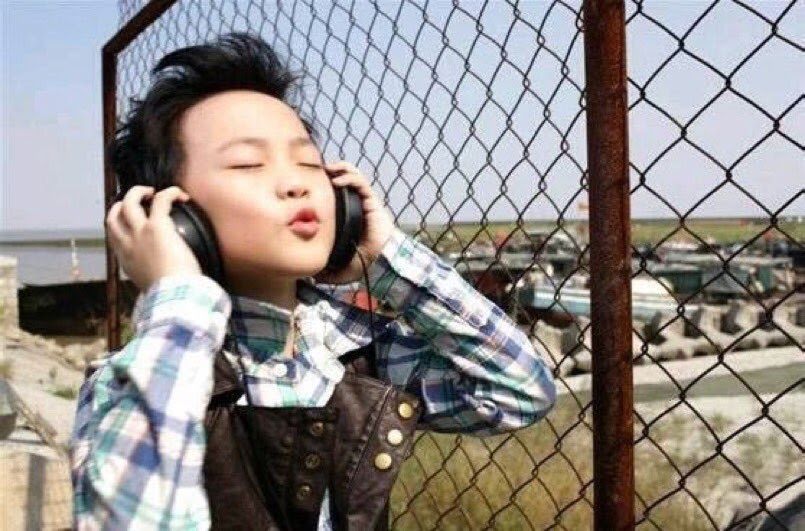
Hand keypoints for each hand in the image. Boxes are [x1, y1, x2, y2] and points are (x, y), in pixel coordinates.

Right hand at [106, 185, 201, 291]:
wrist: (173, 296)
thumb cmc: (168, 295)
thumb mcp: (148, 287)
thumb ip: (148, 278)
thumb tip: (156, 281)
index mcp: (125, 260)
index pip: (114, 236)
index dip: (120, 225)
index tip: (132, 223)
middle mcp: (127, 244)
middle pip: (114, 215)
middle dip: (123, 204)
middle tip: (139, 201)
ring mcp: (139, 233)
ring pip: (129, 202)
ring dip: (139, 192)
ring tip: (152, 192)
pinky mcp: (157, 226)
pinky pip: (161, 200)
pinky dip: (170, 193)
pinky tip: (180, 194)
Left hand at [314, 161, 395, 284]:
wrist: (377, 263)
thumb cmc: (359, 263)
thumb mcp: (334, 266)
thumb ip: (321, 268)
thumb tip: (307, 274)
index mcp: (342, 216)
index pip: (332, 195)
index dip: (321, 186)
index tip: (306, 183)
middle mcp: (353, 206)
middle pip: (342, 180)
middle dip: (329, 173)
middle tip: (315, 171)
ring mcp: (363, 202)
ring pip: (352, 176)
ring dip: (340, 169)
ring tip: (328, 170)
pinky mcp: (372, 201)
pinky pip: (361, 183)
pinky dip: (350, 177)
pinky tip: (338, 181)